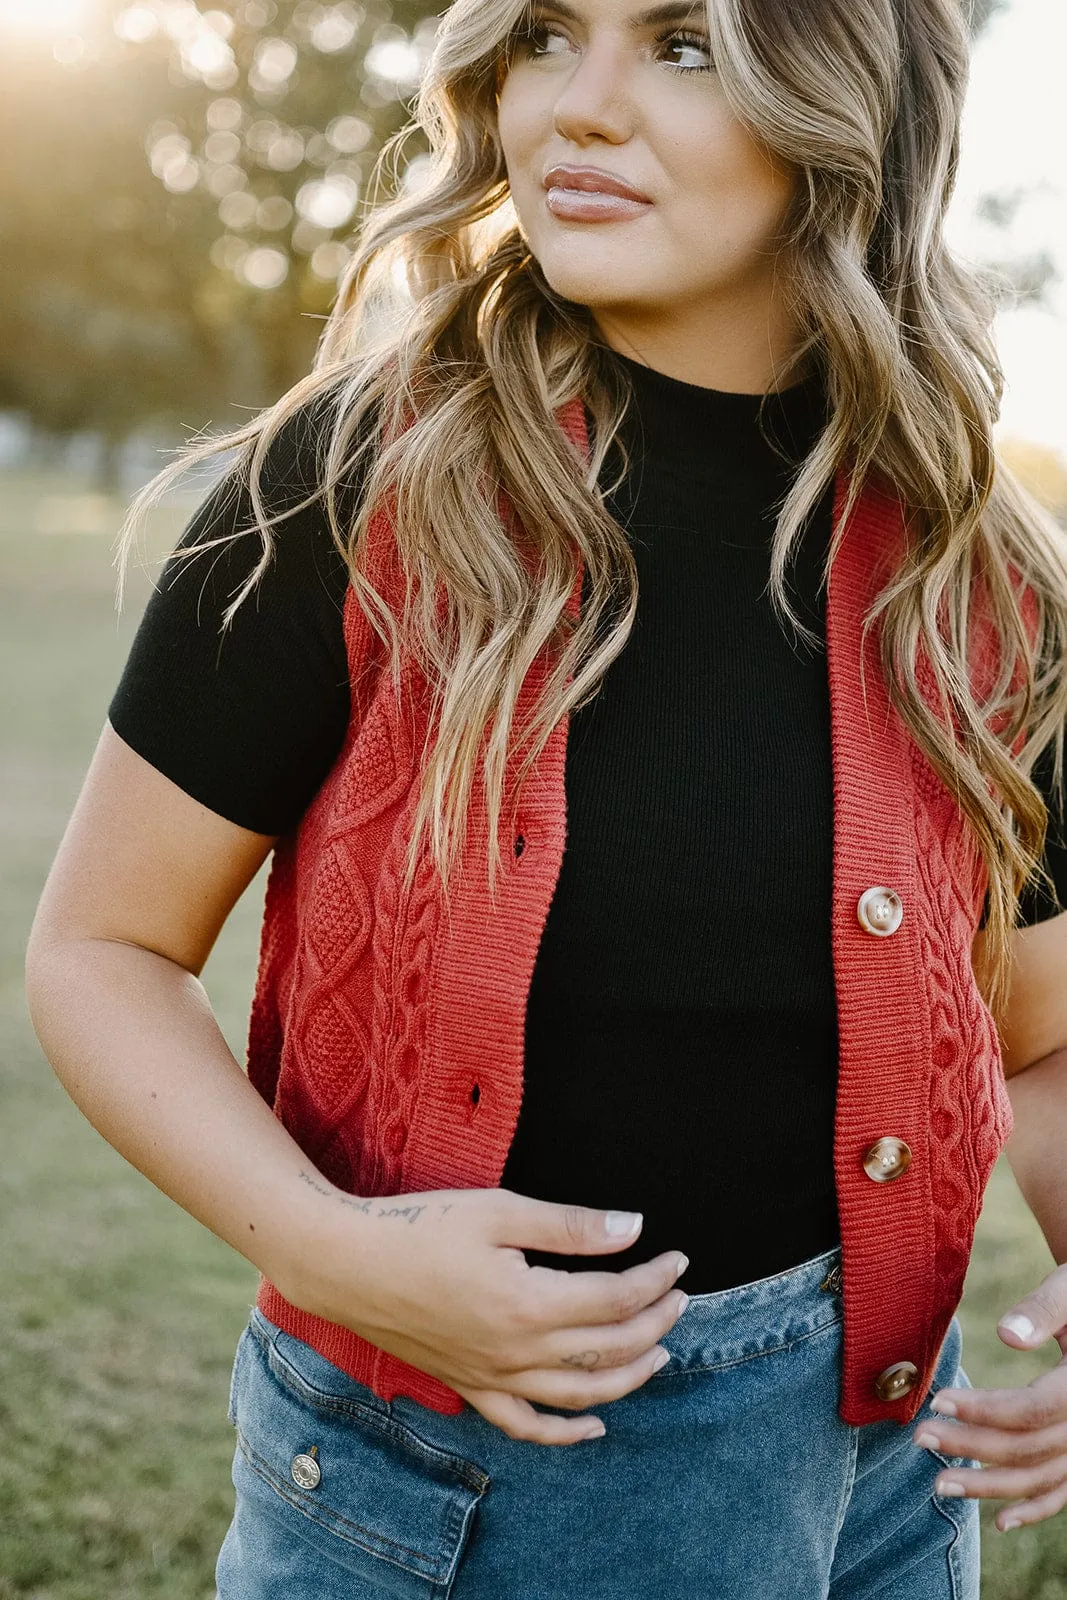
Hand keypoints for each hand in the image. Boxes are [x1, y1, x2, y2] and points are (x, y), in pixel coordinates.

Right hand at [285, 1181, 689, 1446]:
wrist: (345, 1264)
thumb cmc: (419, 1227)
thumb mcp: (500, 1210)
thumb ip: (571, 1226)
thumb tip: (634, 1227)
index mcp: (529, 1303)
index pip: (615, 1298)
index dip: (654, 1279)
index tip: (679, 1259)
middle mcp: (516, 1352)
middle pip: (608, 1348)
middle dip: (654, 1324)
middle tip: (680, 1299)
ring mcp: (492, 1377)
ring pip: (579, 1394)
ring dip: (628, 1377)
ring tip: (659, 1354)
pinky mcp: (468, 1386)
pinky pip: (525, 1426)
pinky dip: (565, 1433)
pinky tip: (595, 1425)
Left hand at [912, 1262, 1066, 1531]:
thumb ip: (1042, 1311)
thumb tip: (1005, 1335)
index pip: (1032, 1409)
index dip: (984, 1410)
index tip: (937, 1402)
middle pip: (1029, 1448)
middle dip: (972, 1447)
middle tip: (919, 1438)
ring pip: (1041, 1478)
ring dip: (991, 1487)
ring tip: (939, 1483)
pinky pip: (1063, 1491)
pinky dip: (1035, 1509)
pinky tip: (1000, 1522)